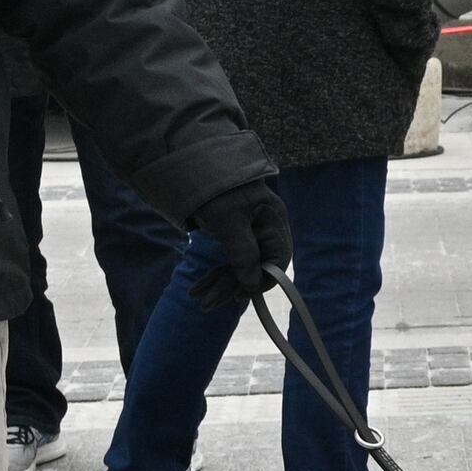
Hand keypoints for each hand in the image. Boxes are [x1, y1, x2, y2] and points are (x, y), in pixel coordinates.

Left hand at [183, 181, 292, 312]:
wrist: (195, 166)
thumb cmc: (216, 190)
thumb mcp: (229, 221)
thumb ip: (244, 252)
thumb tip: (251, 284)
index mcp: (273, 223)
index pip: (276, 262)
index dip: (259, 281)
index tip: (238, 295)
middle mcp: (264, 230)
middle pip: (255, 267)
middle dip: (230, 286)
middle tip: (206, 305)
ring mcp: (248, 233)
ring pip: (239, 267)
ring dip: (219, 284)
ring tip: (196, 298)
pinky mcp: (233, 236)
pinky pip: (228, 261)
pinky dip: (214, 274)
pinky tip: (198, 287)